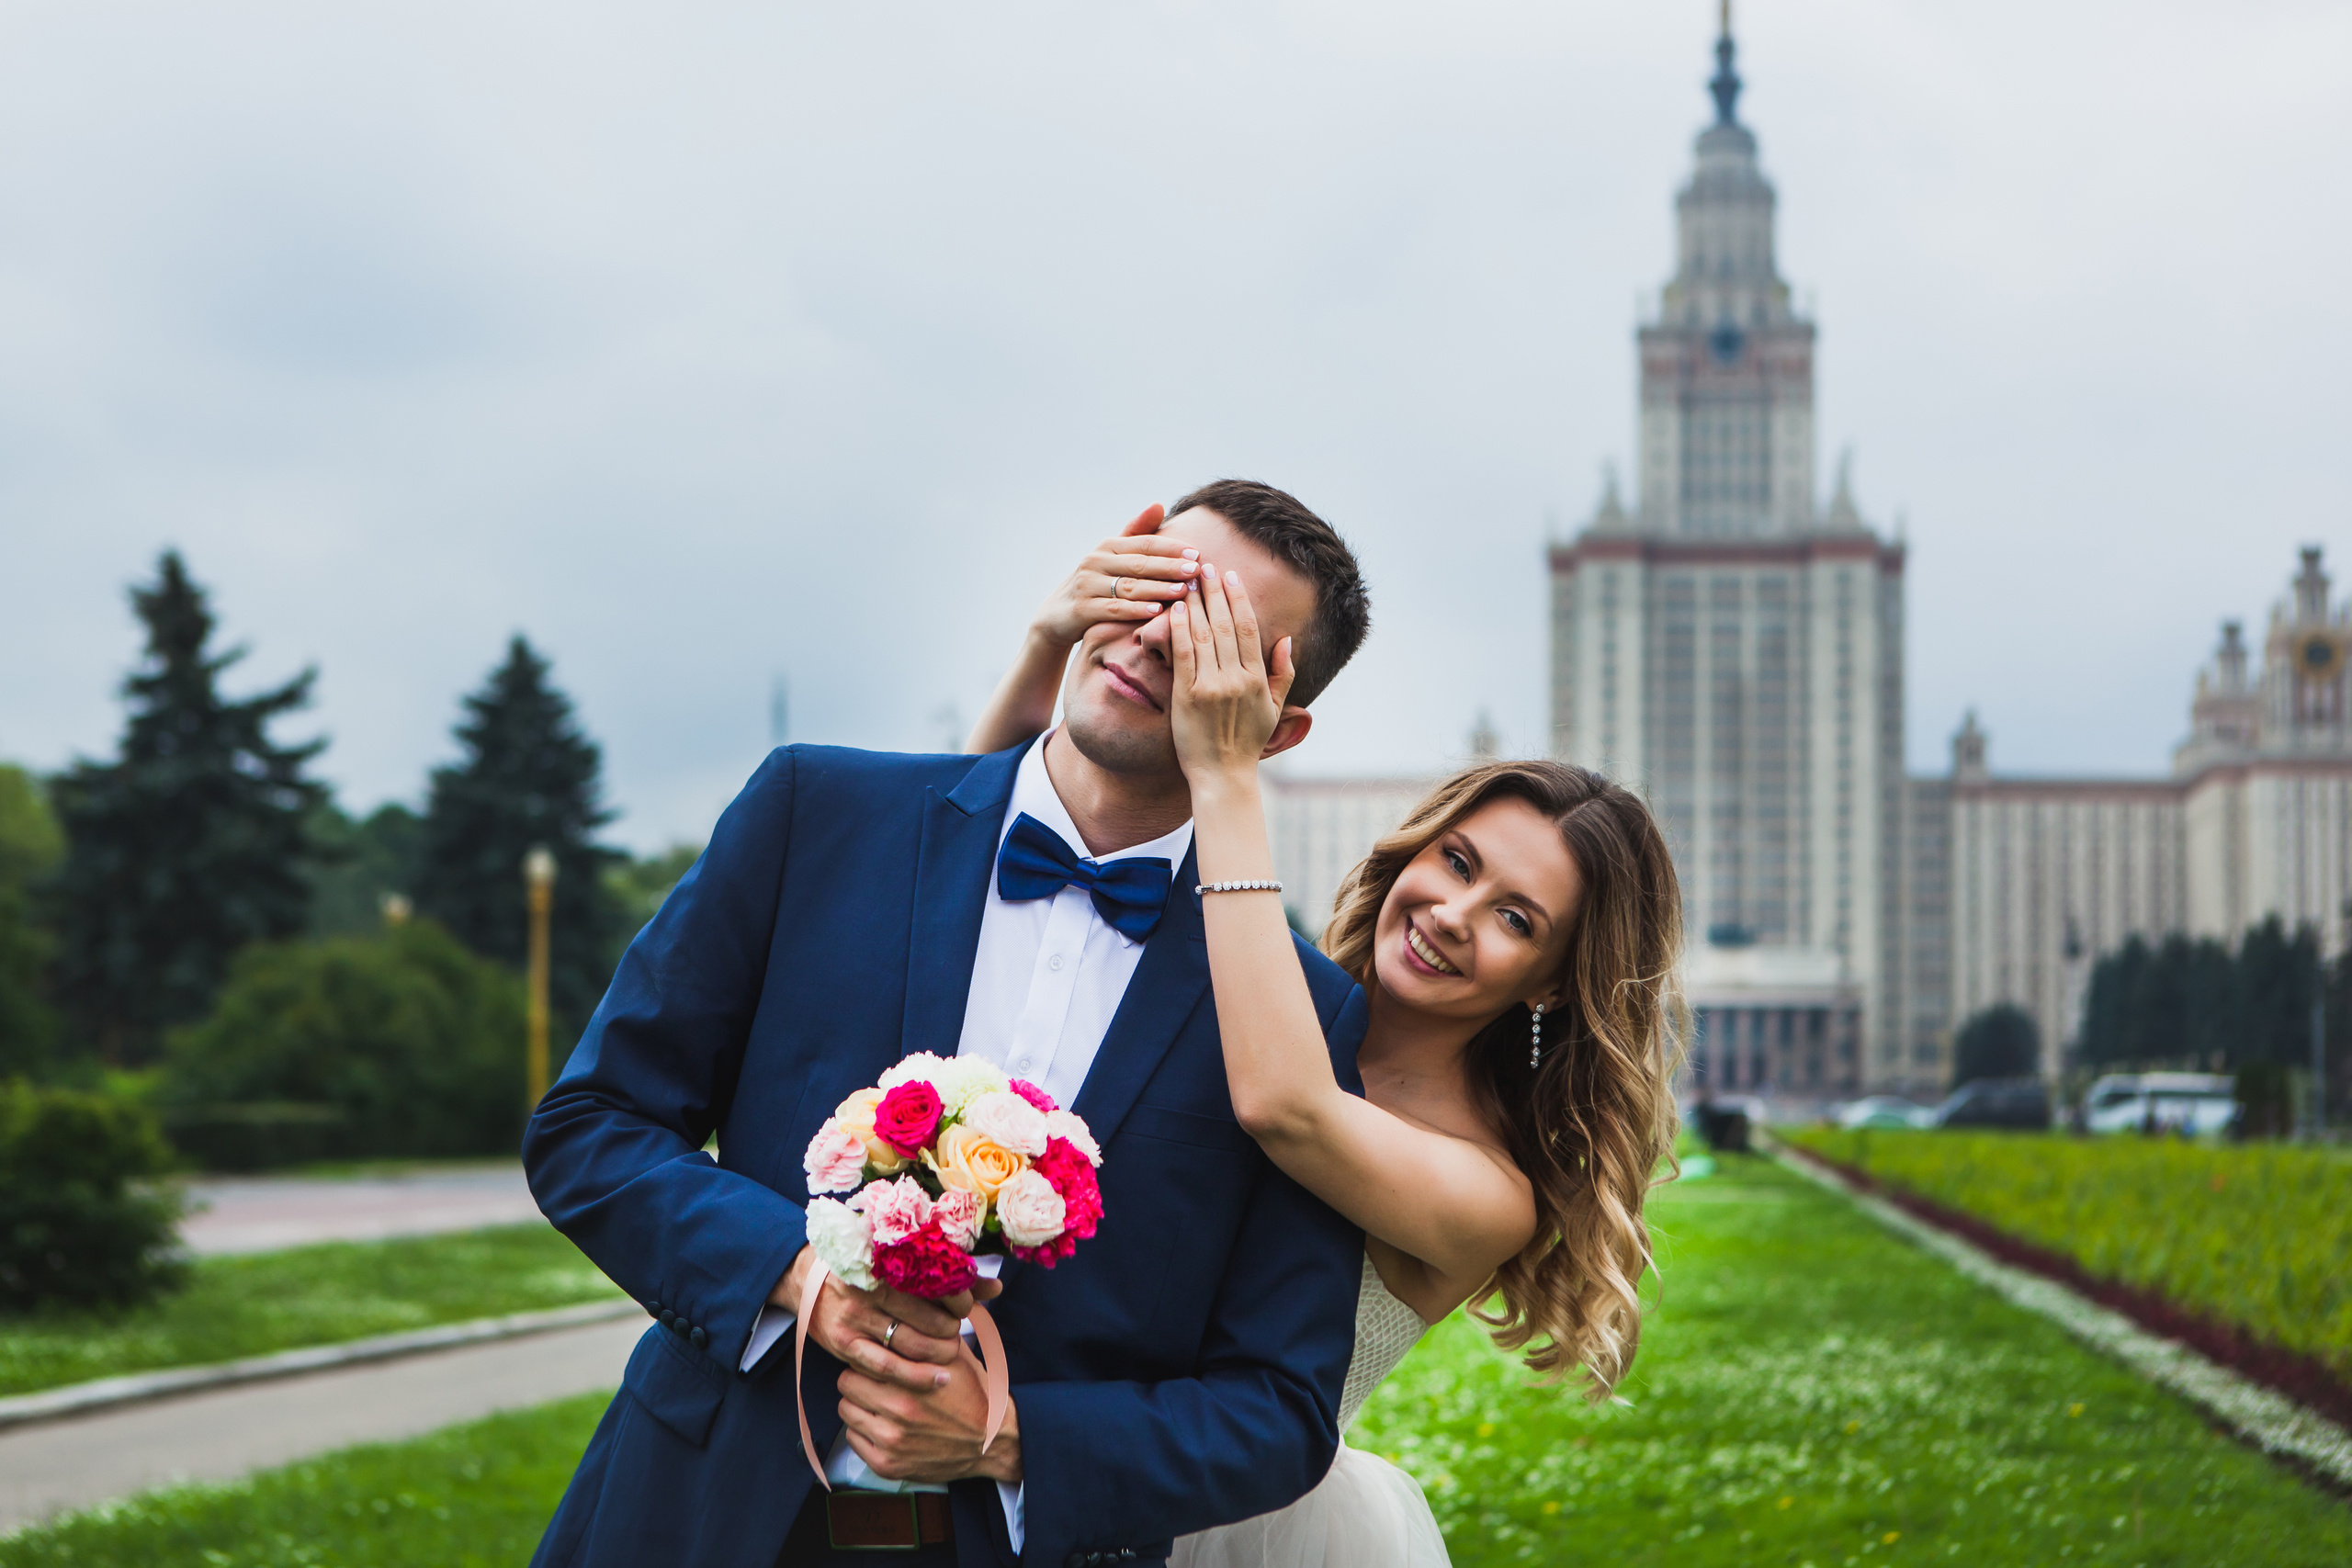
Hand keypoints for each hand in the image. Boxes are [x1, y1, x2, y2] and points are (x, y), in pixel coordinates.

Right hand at [770, 1245, 1002, 1394]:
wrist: (805, 1279)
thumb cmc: (863, 1267)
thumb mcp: (897, 1263)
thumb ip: (946, 1274)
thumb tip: (996, 1288)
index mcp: (884, 1260)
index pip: (934, 1282)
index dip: (959, 1297)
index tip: (967, 1305)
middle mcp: (868, 1287)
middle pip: (925, 1314)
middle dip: (951, 1327)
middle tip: (958, 1331)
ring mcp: (854, 1317)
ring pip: (909, 1343)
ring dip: (938, 1352)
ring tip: (951, 1353)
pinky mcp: (843, 1344)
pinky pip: (885, 1366)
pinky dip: (915, 1375)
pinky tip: (937, 1378)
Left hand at [838, 1344, 1022, 1484]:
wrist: (991, 1440)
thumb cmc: (971, 1391)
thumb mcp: (954, 1354)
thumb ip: (924, 1333)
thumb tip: (900, 1302)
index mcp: (913, 1378)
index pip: (862, 1356)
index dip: (867, 1351)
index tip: (873, 1353)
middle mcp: (900, 1409)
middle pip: (847, 1382)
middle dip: (858, 1376)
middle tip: (873, 1377)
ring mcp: (891, 1440)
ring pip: (846, 1410)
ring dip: (858, 1403)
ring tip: (877, 1400)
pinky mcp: (887, 1465)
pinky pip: (851, 1439)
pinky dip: (862, 1430)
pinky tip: (882, 1424)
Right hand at [1026, 504, 1199, 647]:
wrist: (1058, 615)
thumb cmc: (1096, 583)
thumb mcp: (1113, 556)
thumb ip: (1136, 533)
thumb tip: (1159, 504)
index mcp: (1108, 547)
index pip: (1145, 544)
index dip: (1171, 548)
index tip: (1197, 553)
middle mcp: (1096, 561)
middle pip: (1140, 564)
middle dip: (1170, 567)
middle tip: (1196, 570)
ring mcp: (1087, 585)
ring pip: (1129, 586)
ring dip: (1158, 588)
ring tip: (1183, 591)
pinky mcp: (1082, 608)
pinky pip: (1113, 609)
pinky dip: (1135, 610)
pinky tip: (1155, 611)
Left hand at [1169, 563, 1294, 784]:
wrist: (1222, 775)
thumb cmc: (1247, 742)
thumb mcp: (1273, 708)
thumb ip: (1283, 673)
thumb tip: (1286, 640)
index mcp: (1257, 679)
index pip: (1247, 628)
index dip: (1238, 598)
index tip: (1230, 577)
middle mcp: (1236, 679)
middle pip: (1224, 624)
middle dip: (1214, 592)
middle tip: (1204, 566)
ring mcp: (1211, 687)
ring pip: (1203, 634)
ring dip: (1196, 603)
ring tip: (1188, 579)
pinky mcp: (1187, 696)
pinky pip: (1183, 655)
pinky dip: (1180, 629)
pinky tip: (1176, 609)